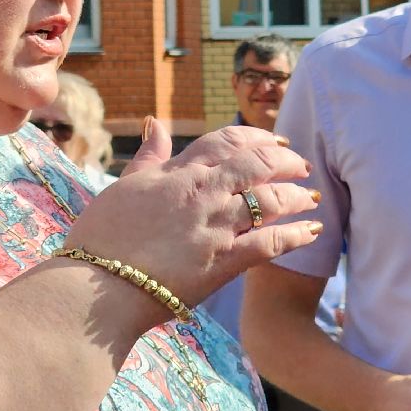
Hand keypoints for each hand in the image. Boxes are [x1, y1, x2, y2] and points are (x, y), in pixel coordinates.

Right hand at [67, 118, 319, 314]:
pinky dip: (297, 235)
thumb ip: (149, 157)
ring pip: (270, 199)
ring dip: (297, 195)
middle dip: (286, 160)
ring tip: (312, 196)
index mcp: (178, 173)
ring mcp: (215, 226)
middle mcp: (202, 192)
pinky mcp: (224, 262)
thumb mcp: (124, 187)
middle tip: (302, 164)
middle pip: (257, 163)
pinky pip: (271, 243)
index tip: (276, 138)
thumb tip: (157, 124)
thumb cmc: (101, 239)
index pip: (226, 141)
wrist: (97, 286)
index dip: (257, 136)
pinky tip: (313, 232)